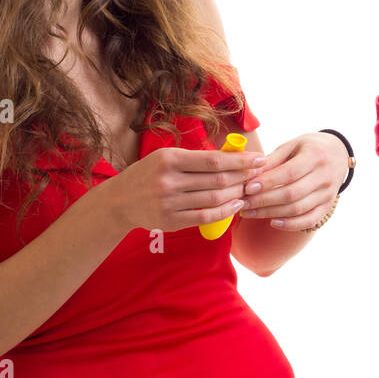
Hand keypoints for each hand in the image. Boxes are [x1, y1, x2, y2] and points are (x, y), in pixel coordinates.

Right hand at [102, 146, 265, 233]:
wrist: (119, 201)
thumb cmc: (150, 174)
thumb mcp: (167, 157)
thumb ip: (196, 158)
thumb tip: (234, 156)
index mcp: (170, 159)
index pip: (214, 160)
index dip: (240, 160)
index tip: (259, 159)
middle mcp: (168, 180)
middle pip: (218, 179)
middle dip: (244, 177)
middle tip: (260, 174)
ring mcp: (169, 202)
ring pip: (214, 198)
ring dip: (237, 194)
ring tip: (250, 189)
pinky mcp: (170, 221)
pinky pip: (205, 217)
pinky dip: (224, 212)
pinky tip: (236, 205)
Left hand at [237, 131, 347, 231]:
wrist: (338, 153)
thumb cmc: (308, 148)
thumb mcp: (292, 146)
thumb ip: (273, 160)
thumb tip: (250, 175)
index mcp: (315, 156)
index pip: (289, 173)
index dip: (267, 182)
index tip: (247, 188)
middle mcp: (325, 176)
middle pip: (291, 194)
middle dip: (263, 201)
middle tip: (242, 203)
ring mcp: (328, 193)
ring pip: (297, 209)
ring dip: (270, 213)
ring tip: (250, 212)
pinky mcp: (327, 206)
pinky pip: (309, 220)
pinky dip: (291, 225)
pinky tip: (273, 222)